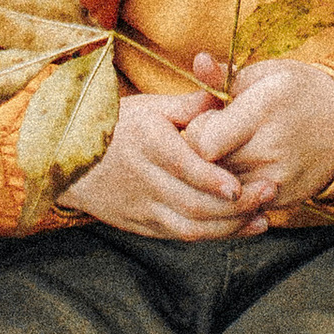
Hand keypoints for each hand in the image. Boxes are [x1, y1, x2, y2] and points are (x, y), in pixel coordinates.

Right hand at [62, 75, 257, 241]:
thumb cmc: (113, 126)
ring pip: (189, 228)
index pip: (182, 168)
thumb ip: (187, 105)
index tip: (239, 186)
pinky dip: (212, 235)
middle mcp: (143, 180)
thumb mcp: (148, 107)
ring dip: (230, 227)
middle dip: (236, 205)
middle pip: (193, 204)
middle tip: (269, 193)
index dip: (212, 181)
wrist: (64, 160)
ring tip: (262, 218)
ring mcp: (141, 207)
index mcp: (146, 144)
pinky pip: (180, 236)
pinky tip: (239, 228)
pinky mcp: (141, 226)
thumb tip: (223, 96)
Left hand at [186, 57, 333, 230]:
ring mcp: (278, 179)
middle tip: (215, 136)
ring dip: (217, 172)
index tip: (206, 119)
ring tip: (231, 150)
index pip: (203, 142)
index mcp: (265, 108)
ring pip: (220, 189)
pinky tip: (245, 168)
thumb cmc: (297, 92)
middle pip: (208, 167)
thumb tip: (200, 60)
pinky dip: (235, 189)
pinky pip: (240, 203)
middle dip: (202, 153)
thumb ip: (225, 75)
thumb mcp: (265, 74)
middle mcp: (271, 148)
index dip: (195, 131)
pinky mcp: (281, 200)